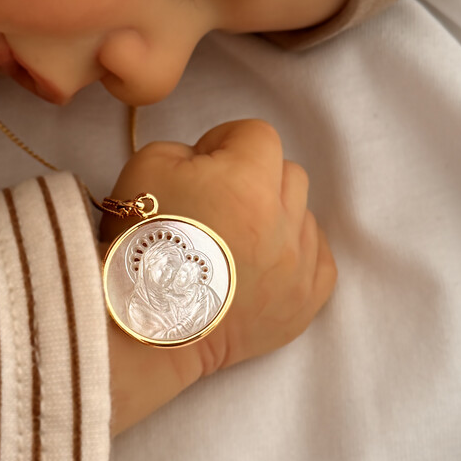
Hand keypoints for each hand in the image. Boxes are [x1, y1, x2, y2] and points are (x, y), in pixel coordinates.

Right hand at [102, 119, 336, 433]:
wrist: (144, 326)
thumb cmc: (141, 244)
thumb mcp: (147, 167)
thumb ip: (189, 148)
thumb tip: (213, 161)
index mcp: (248, 179)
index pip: (257, 134)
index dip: (226, 144)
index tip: (203, 167)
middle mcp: (284, 220)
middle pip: (288, 173)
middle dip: (256, 179)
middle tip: (219, 205)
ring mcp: (300, 265)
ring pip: (304, 216)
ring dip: (277, 219)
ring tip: (237, 242)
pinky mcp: (306, 302)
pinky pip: (319, 260)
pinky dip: (296, 257)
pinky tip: (263, 265)